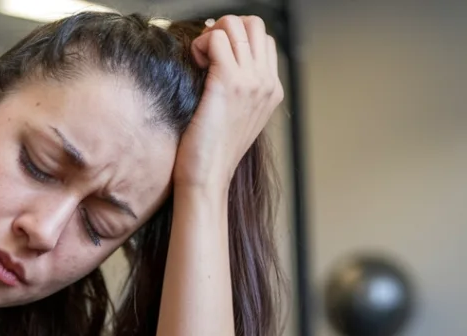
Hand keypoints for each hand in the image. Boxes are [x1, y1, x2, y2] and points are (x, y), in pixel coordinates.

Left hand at [173, 15, 284, 197]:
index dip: (236, 39)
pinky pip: (217, 39)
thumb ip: (238, 92)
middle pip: (255, 25)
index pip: (263, 41)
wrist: (206, 179)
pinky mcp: (227, 83)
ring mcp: (250, 81)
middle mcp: (266, 83)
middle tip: (206, 51)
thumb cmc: (211, 154)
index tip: (214, 57)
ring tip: (199, 59)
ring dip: (211, 35)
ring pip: (236, 25)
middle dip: (226, 28)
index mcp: (272, 90)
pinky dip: (201, 44)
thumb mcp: (235, 120)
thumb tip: (218, 63)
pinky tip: (194, 63)